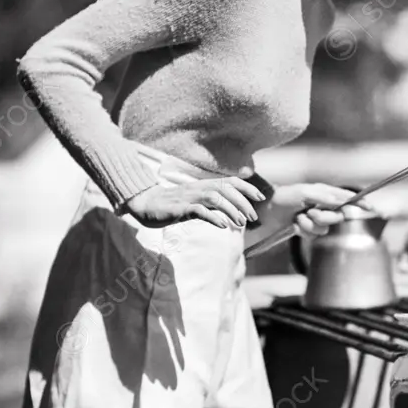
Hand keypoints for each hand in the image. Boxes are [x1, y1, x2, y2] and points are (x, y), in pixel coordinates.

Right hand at [122, 175, 267, 228]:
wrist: (145, 204)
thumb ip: (214, 202)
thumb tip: (234, 208)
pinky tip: (222, 225)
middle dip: (243, 202)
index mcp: (204, 185)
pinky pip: (198, 211)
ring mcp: (189, 197)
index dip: (247, 187)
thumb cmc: (173, 204)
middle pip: (226, 189)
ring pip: (215, 198)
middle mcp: (199, 188)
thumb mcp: (197, 201)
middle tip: (253, 217)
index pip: (230, 181)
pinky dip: (213, 217)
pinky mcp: (179, 208)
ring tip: (240, 223)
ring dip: (231, 209)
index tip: (261, 197)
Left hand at [267, 183, 381, 236]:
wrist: (266, 210)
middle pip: (338, 217)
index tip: (370, 208)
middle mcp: (323, 206)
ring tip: (298, 217)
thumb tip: (342, 201)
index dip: (359, 203)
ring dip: (310, 224)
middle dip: (325, 217)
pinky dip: (303, 230)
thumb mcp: (305, 192)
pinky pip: (314, 235)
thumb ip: (325, 197)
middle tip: (311, 212)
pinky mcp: (307, 230)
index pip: (347, 198)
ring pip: (325, 228)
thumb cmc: (285, 196)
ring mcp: (315, 219)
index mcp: (325, 193)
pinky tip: (295, 224)